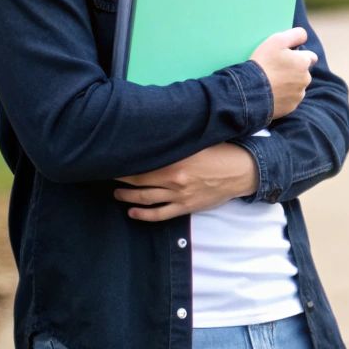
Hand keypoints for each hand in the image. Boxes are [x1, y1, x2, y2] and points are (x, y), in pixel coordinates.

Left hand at [114, 144, 257, 221]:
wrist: (242, 172)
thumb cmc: (220, 153)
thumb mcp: (197, 142)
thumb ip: (176, 142)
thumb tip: (156, 134)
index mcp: (175, 160)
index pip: (141, 163)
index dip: (124, 163)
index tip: (111, 159)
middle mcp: (173, 179)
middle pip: (138, 181)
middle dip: (120, 179)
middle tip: (107, 175)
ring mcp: (179, 195)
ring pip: (145, 198)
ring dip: (127, 196)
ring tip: (116, 193)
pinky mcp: (186, 207)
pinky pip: (160, 214)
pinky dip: (143, 214)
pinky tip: (132, 212)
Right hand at [249, 27, 318, 119]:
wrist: (250, 91)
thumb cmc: (263, 63)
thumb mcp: (277, 40)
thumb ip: (295, 35)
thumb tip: (304, 35)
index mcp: (304, 62)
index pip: (310, 57)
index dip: (297, 56)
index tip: (285, 57)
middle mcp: (305, 79)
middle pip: (302, 72)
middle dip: (293, 70)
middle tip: (275, 69)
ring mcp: (298, 95)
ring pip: (296, 86)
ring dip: (288, 84)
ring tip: (271, 82)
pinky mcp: (291, 107)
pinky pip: (289, 99)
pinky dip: (282, 96)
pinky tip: (270, 93)